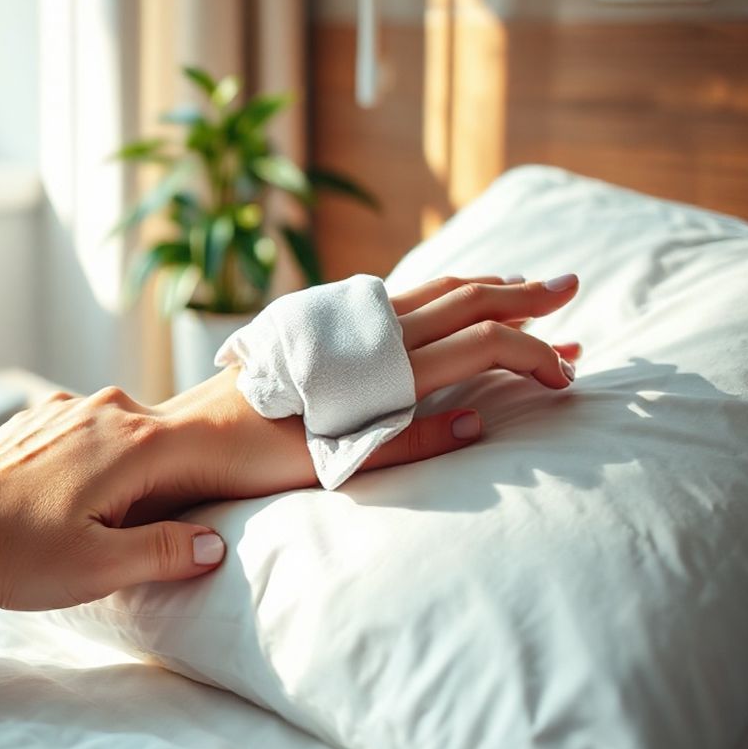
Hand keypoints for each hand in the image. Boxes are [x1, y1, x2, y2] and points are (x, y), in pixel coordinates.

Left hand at [0, 388, 228, 611]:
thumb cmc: (18, 555)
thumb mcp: (102, 568)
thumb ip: (166, 551)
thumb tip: (215, 544)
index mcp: (132, 443)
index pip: (205, 442)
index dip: (225, 470)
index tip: (234, 497)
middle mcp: (104, 410)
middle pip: (164, 437)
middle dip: (173, 475)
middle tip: (163, 523)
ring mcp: (65, 408)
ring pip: (123, 433)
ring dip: (130, 468)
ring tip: (110, 515)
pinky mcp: (36, 418)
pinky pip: (86, 432)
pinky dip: (93, 458)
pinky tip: (72, 496)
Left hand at [157, 274, 581, 499]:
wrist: (175, 438)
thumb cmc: (245, 462)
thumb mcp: (327, 464)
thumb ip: (402, 441)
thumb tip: (476, 420)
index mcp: (376, 371)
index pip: (479, 347)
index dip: (533, 354)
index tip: (569, 374)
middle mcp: (362, 337)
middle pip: (462, 301)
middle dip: (523, 296)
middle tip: (572, 285)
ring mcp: (336, 326)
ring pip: (427, 291)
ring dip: (482, 286)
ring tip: (521, 283)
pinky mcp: (313, 327)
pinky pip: (391, 298)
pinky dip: (433, 293)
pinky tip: (441, 296)